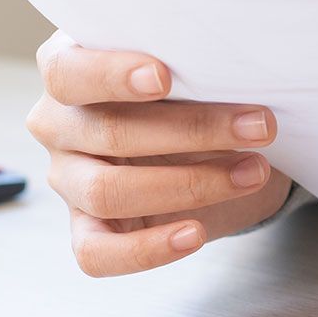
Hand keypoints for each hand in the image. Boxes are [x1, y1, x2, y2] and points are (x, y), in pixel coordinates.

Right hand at [25, 31, 292, 275]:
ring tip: (251, 172)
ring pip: (107, 191)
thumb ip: (188, 63)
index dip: (111, 75)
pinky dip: (148, 249)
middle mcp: (57, 123)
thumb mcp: (189, 65)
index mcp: (67, 66)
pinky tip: (195, 234)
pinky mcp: (86, 229)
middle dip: (193, 130)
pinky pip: (98, 253)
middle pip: (108, 131)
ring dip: (190, 185)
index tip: (164, 77)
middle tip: (260, 126)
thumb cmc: (192, 87)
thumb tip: (231, 69)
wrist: (211, 139)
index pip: (67, 71)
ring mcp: (67, 178)